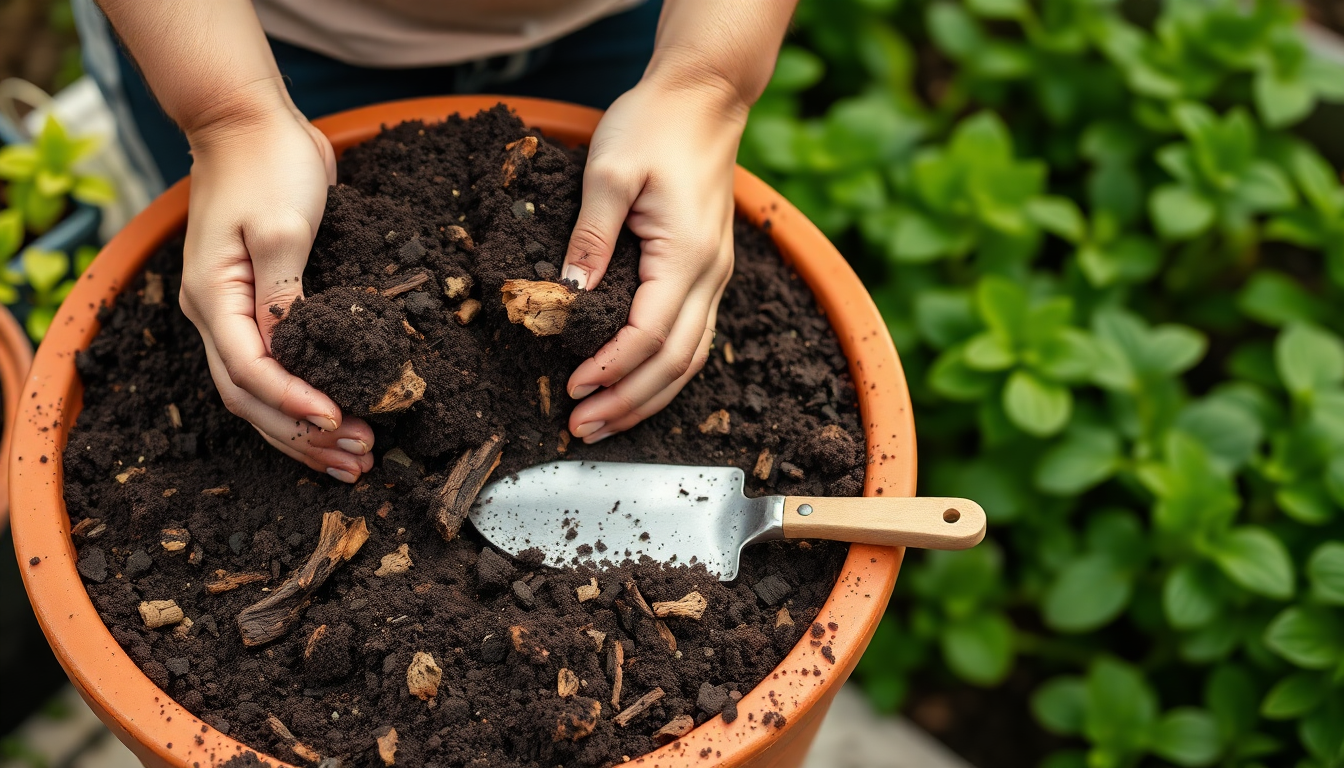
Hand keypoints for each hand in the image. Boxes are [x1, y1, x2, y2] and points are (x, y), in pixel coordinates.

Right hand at [180, 104, 373, 480]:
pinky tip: (338, 420)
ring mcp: (235, 314)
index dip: (293, 402)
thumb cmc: (264, 162)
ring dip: (305, 430)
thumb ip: (285, 289)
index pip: (249, 370)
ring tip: (354, 458)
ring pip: (261, 394)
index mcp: (212, 297)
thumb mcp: (280, 223)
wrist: (249, 121)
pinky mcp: (262, 306)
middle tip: (359, 458)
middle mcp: (216, 315)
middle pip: (251, 398)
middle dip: (303, 434)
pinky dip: (305, 399)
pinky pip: (277, 369)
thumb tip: (293, 346)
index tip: (338, 419)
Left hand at [562, 79, 746, 442]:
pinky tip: (635, 386)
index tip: (573, 388)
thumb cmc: (656, 123)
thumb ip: (589, 235)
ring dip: (647, 396)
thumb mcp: (611, 169)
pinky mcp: (706, 271)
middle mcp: (709, 274)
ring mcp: (713, 276)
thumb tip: (568, 293)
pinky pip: (691, 337)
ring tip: (604, 422)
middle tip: (582, 428)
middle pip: (675, 363)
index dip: (611, 369)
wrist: (704, 96)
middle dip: (628, 401)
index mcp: (686, 255)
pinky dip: (663, 371)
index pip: (649, 335)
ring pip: (689, 359)